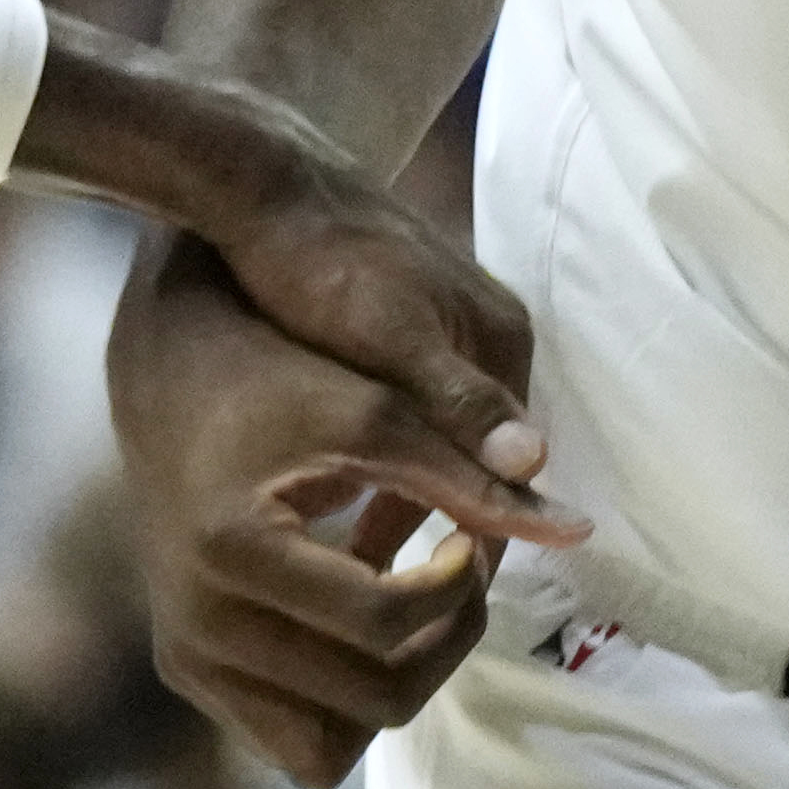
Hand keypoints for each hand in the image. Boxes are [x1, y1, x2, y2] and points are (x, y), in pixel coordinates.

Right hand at [109, 235, 566, 786]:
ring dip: (395, 683)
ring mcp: (186, 656)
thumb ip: (471, 476)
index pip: (386, 620)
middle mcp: (195, 622)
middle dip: (444, 644)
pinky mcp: (186, 671)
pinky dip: (343, 699)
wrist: (168, 382)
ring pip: (329, 748)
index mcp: (232, 549)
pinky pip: (292, 740)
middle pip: (373, 701)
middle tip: (460, 575)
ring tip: (411, 602)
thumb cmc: (277, 381)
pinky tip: (362, 620)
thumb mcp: (377, 413)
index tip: (471, 534)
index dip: (460, 584)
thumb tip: (576, 532)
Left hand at [195, 150, 587, 560]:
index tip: (430, 605)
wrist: (256, 182)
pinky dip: (375, 466)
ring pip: (434, 446)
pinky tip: (325, 501)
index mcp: (497, 340)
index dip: (477, 538)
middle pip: (476, 461)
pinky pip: (403, 421)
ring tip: (349, 564)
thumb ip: (453, 402)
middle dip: (439, 528)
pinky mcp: (397, 328)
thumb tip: (531, 465)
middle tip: (384, 600)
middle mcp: (483, 337)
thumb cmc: (316, 262)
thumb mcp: (385, 336)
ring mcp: (442, 330)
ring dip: (401, 500)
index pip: (511, 469)